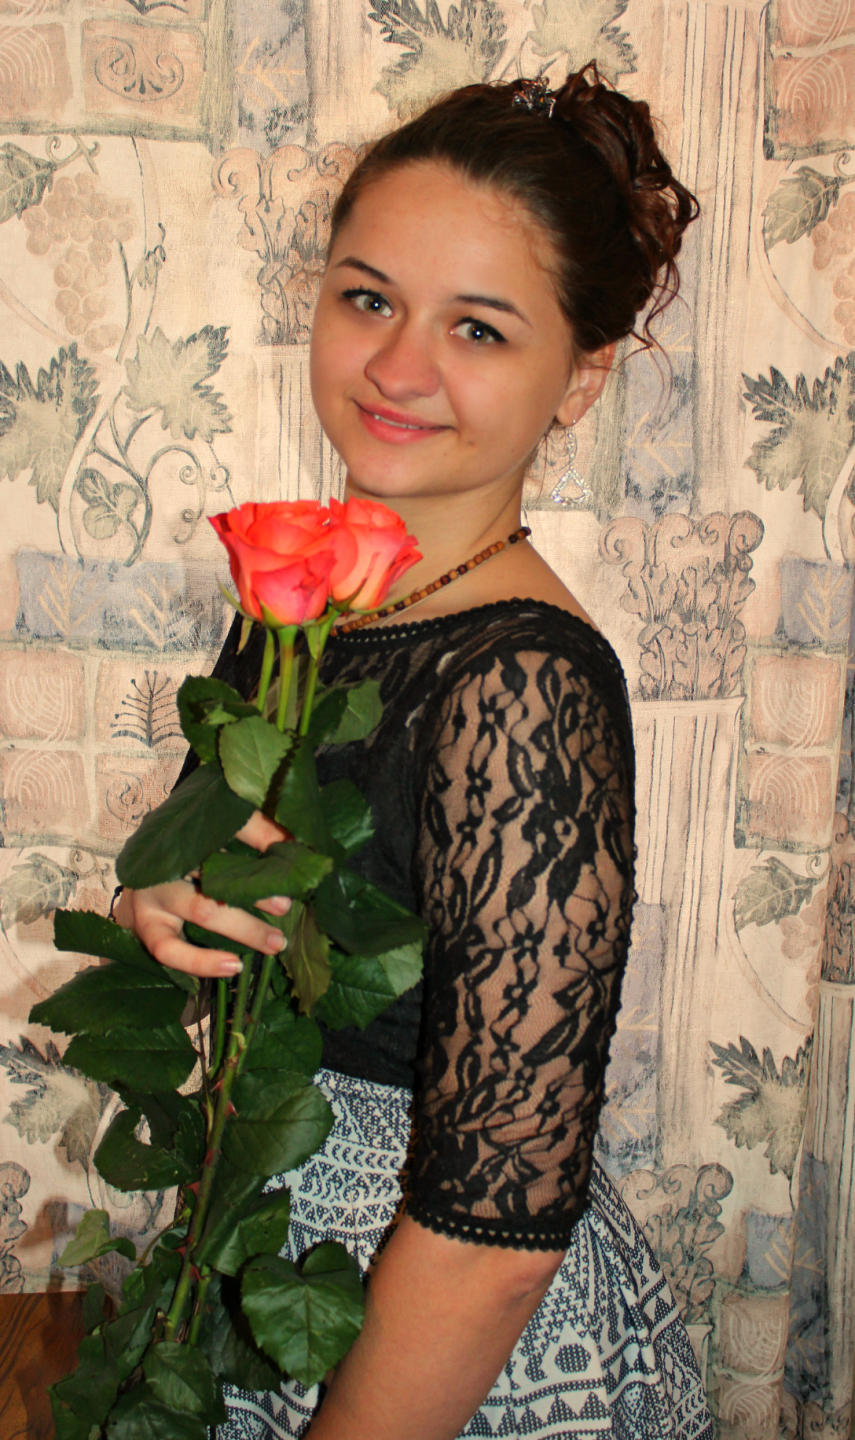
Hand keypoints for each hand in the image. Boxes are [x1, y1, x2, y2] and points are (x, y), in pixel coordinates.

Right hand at [112, 811, 291, 977]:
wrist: (137, 885)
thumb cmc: (186, 863)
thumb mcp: (212, 843)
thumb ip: (252, 836)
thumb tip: (294, 844)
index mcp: (189, 832)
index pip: (231, 827)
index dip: (262, 836)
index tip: (290, 850)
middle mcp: (170, 859)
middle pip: (217, 873)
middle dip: (257, 892)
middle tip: (286, 906)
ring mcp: (155, 894)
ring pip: (201, 910)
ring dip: (242, 928)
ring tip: (273, 944)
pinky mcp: (148, 928)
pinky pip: (171, 950)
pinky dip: (203, 962)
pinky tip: (233, 966)